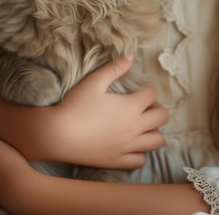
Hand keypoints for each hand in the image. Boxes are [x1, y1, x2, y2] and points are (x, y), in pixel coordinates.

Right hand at [51, 56, 168, 168]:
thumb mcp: (95, 81)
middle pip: (162, 117)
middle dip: (156, 108)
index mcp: (131, 106)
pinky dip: (140, 152)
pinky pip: (140, 160)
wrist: (57, 135)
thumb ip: (115, 68)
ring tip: (140, 125)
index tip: (138, 89)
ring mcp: (127, 147)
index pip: (153, 94)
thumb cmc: (75, 105)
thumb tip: (131, 56)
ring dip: (153, 131)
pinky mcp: (117, 161)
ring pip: (157, 141)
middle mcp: (134, 128)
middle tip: (142, 106)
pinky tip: (130, 143)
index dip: (147, 88)